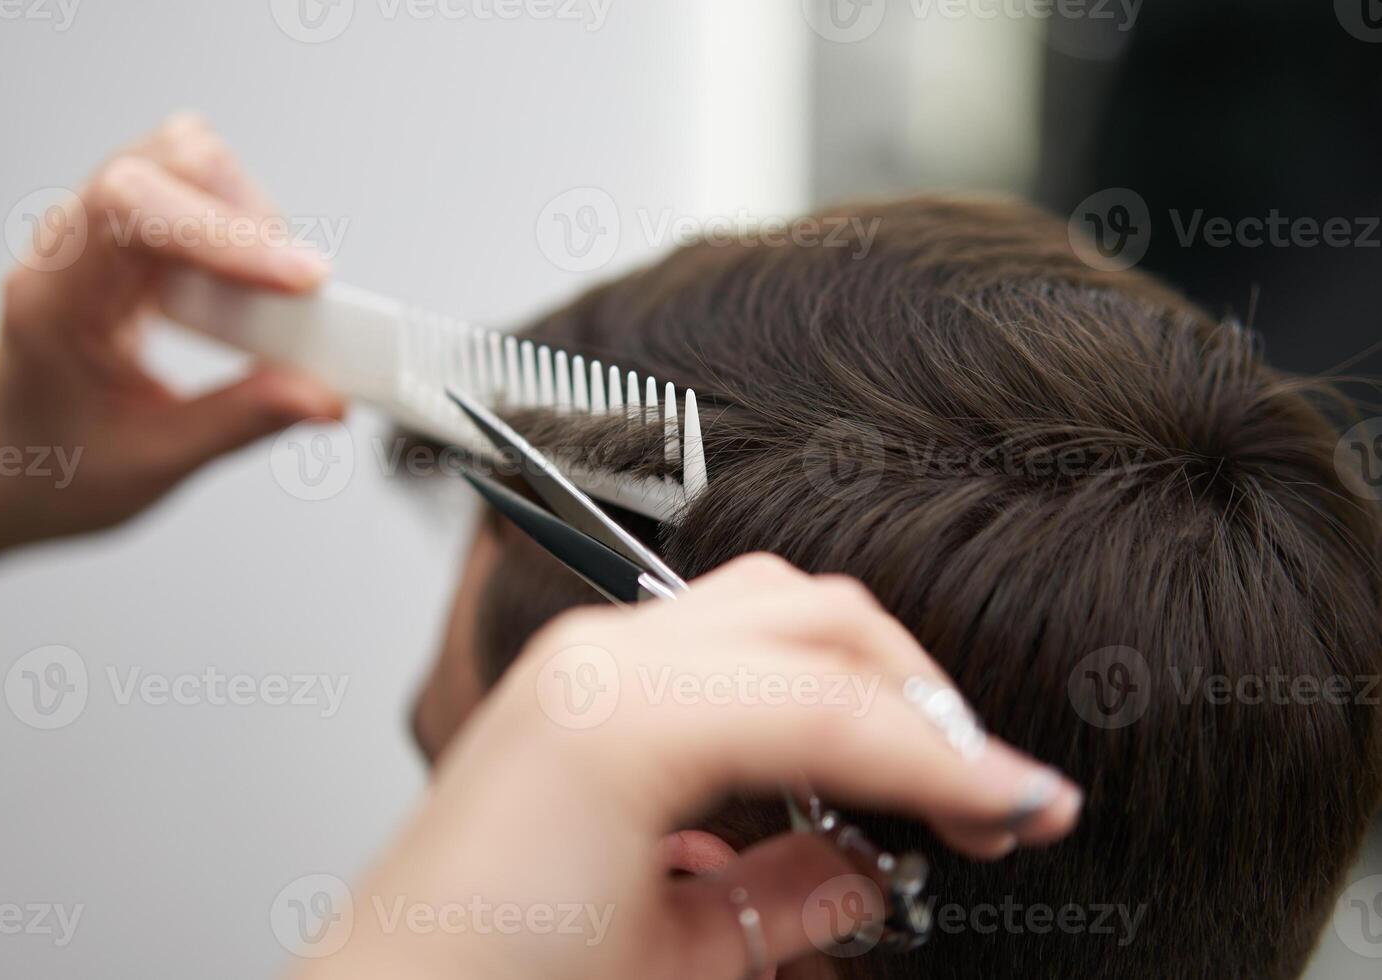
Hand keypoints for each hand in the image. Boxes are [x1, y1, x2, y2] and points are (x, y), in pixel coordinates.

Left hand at [0, 114, 343, 592]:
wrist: (1, 462)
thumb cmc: (49, 464)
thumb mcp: (150, 463)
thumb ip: (239, 422)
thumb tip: (322, 395)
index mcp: (52, 297)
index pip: (131, 208)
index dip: (226, 230)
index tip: (302, 279)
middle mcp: (71, 245)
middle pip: (171, 161)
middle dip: (252, 219)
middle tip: (297, 296)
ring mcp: (102, 232)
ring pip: (190, 161)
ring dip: (251, 218)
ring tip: (272, 297)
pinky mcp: (133, 236)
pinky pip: (199, 192)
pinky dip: (243, 228)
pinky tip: (249, 289)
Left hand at [313, 555, 1083, 979]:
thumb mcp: (671, 972)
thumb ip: (797, 900)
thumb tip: (877, 865)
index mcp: (622, 720)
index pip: (835, 707)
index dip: (952, 760)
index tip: (1028, 804)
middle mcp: (599, 661)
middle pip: (817, 620)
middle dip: (919, 698)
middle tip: (982, 791)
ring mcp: (583, 660)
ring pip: (771, 604)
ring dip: (859, 675)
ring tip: (911, 767)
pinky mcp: (578, 685)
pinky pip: (716, 642)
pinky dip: (791, 681)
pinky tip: (816, 761)